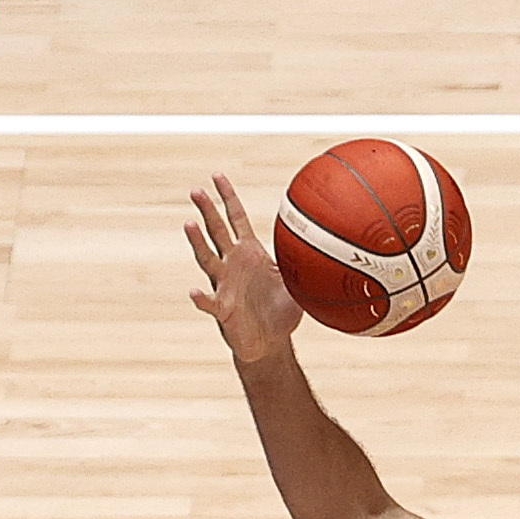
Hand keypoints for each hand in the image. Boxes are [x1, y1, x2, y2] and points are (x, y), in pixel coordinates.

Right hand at [185, 173, 302, 362]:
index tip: (216, 175)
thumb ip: (305, 263)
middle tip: (196, 190)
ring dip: (198, 243)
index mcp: (250, 252)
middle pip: (216, 232)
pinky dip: (201, 298)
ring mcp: (224, 285)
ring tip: (189, 224)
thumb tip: (330, 245)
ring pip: (208, 259)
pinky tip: (194, 292)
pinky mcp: (222, 310)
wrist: (271, 343)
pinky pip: (209, 302)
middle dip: (207, 210)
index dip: (227, 197)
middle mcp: (232, 264)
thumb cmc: (281, 310)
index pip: (236, 218)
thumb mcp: (297, 283)